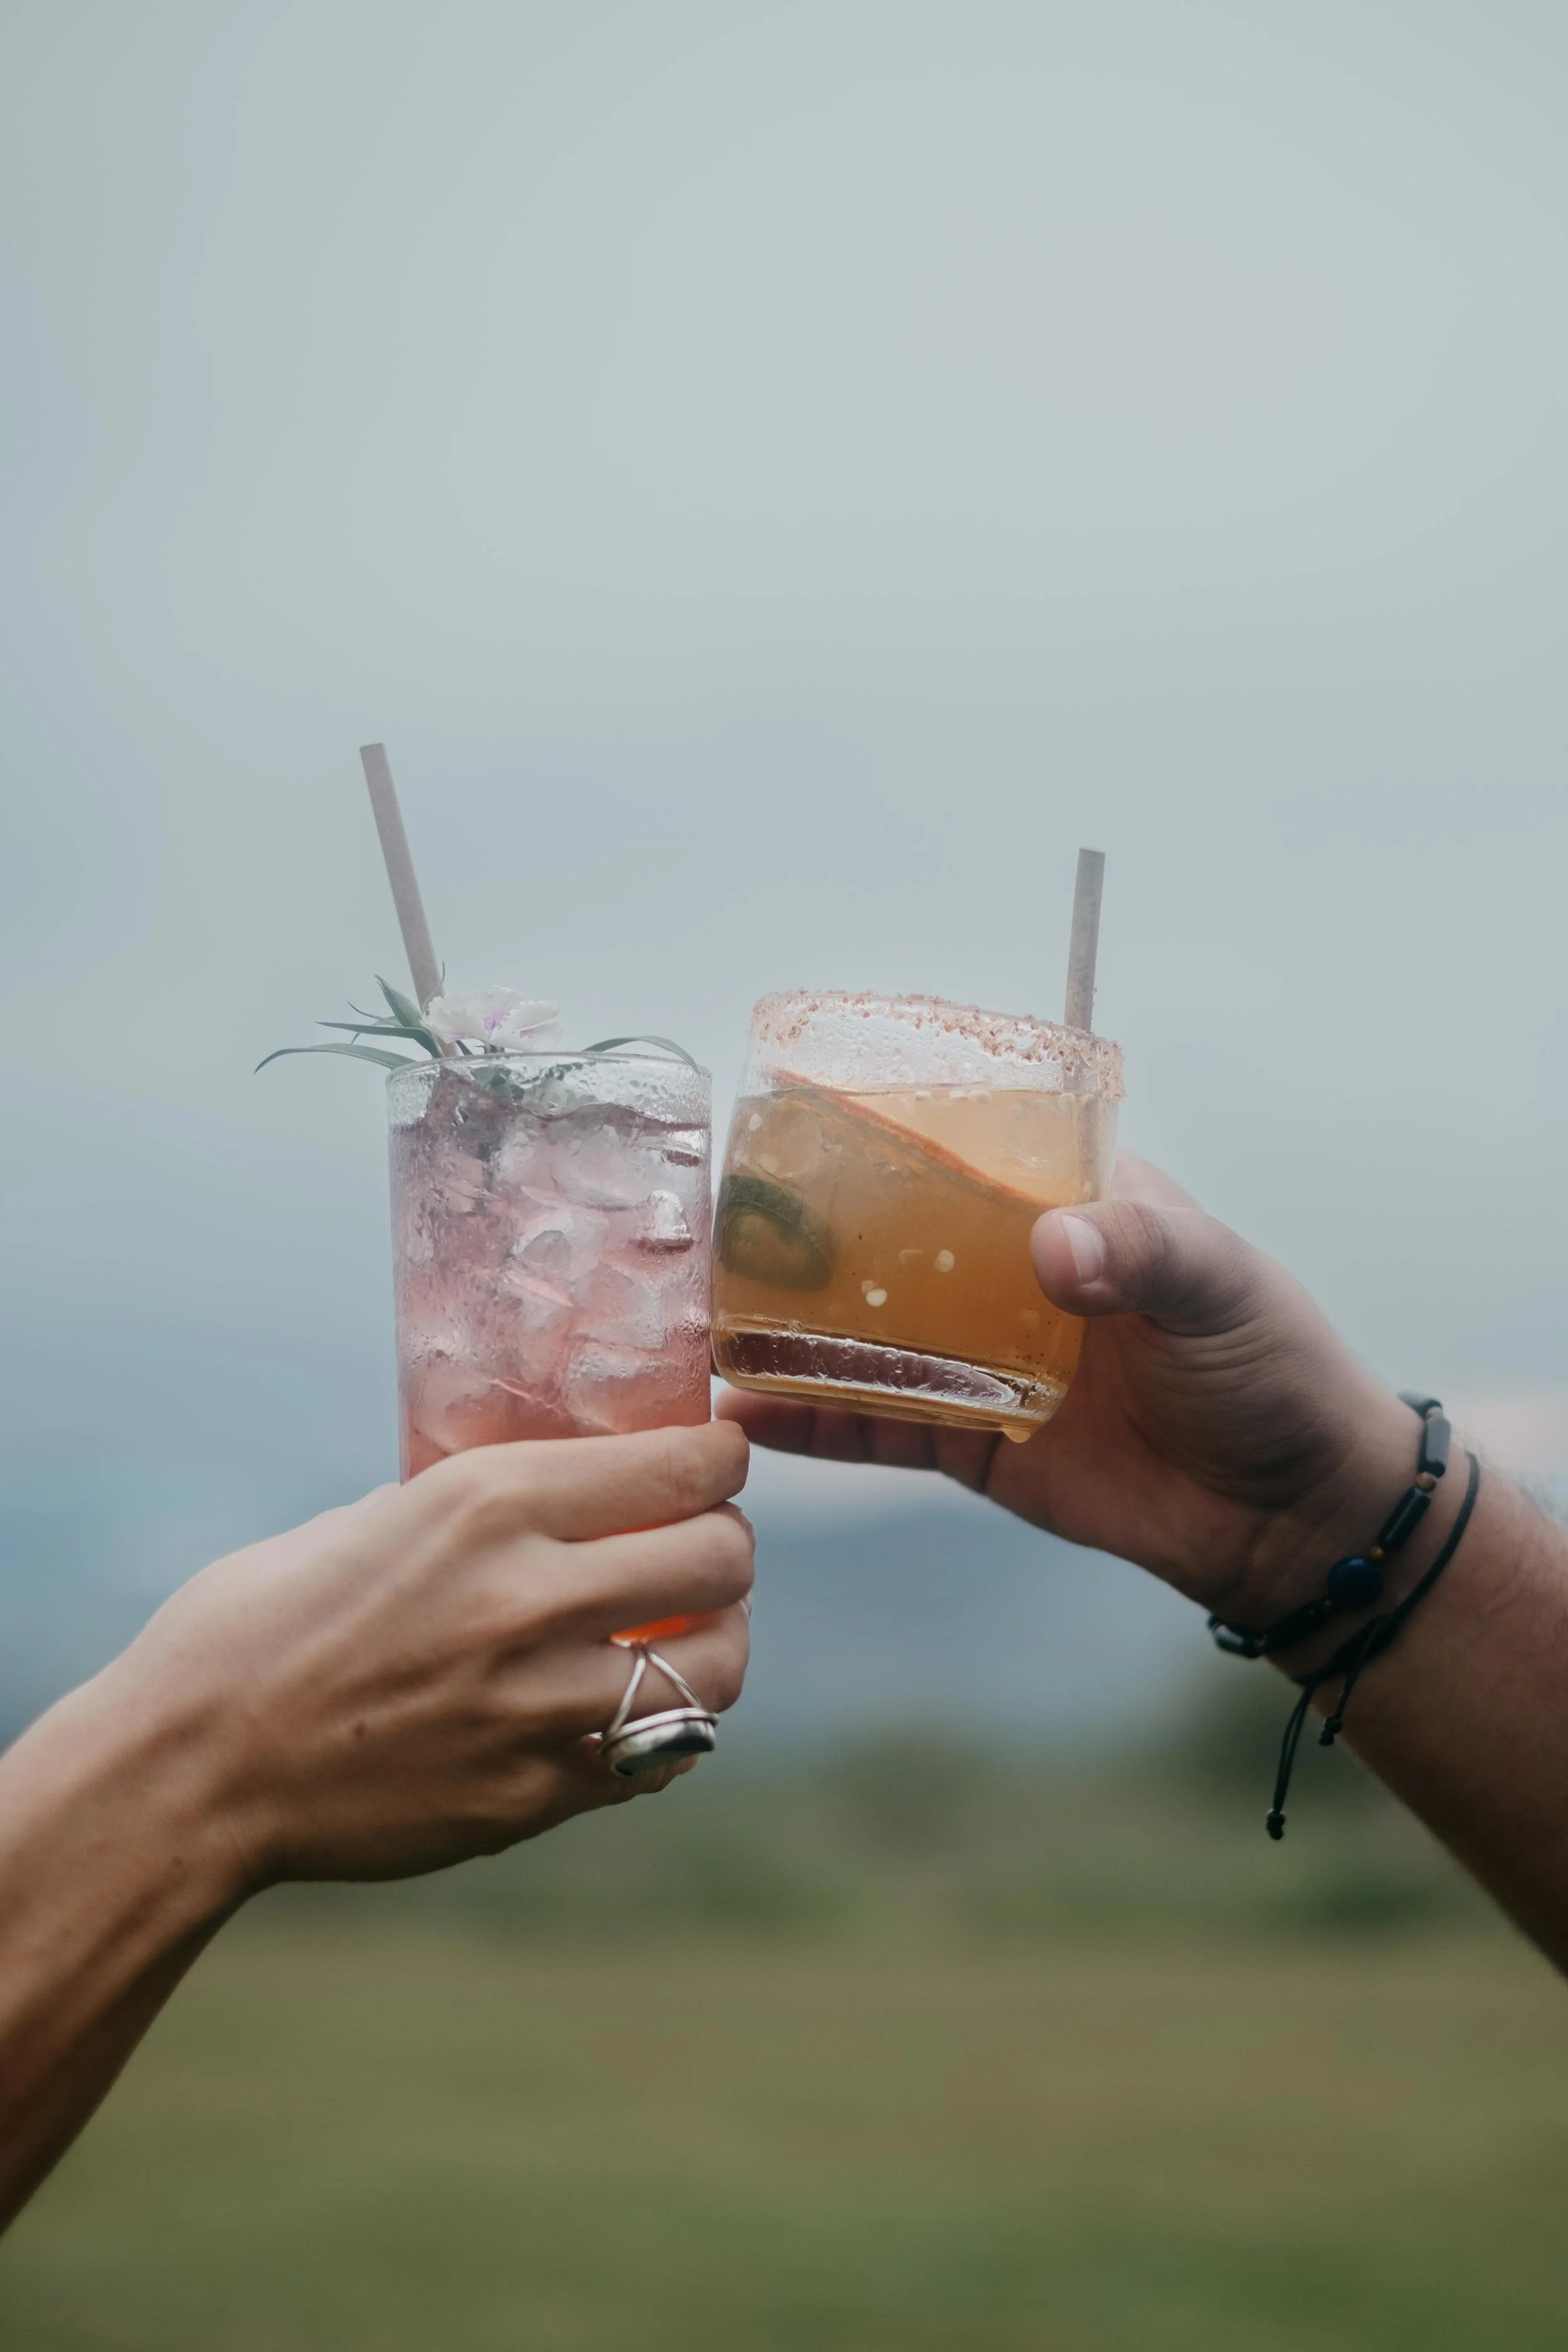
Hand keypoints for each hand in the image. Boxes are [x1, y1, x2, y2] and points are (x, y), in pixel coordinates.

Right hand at [90, 1421, 754, 1890]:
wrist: (193, 1770)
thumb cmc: (259, 1624)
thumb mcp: (374, 1515)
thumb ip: (480, 1505)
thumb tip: (567, 1491)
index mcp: (488, 1503)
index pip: (685, 1465)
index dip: (720, 1458)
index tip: (717, 1460)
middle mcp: (529, 1598)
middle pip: (723, 1557)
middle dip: (725, 1544)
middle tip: (700, 1547)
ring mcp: (540, 1708)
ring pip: (719, 1666)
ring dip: (718, 1641)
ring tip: (687, 1633)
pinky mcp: (534, 1796)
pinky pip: (659, 1756)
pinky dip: (664, 1729)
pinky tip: (631, 1711)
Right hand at [718, 1155, 1416, 1626]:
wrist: (1290, 1516)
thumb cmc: (1273, 1371)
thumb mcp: (1220, 1286)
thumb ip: (1141, 1253)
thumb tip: (1054, 1249)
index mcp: (1072, 1203)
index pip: (970, 1146)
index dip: (894, 1128)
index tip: (807, 1110)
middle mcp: (1013, 1272)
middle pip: (894, 1240)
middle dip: (814, 1232)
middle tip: (726, 1221)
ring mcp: (984, 1358)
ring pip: (867, 1333)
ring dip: (793, 1327)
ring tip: (710, 1314)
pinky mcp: (973, 1440)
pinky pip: (876, 1424)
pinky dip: (813, 1421)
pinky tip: (748, 1412)